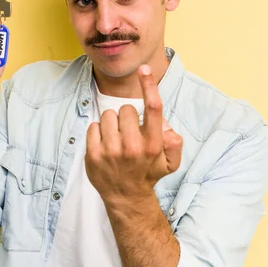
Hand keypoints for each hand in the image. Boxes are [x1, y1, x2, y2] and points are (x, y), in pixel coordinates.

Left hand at [85, 64, 183, 204]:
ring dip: (113, 123)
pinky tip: (105, 145)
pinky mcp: (93, 155)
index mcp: (153, 145)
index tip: (144, 68)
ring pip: (108, 115)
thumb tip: (163, 124)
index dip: (149, 85)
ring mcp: (111, 151)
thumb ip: (174, 142)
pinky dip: (98, 132)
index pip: (153, 108)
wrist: (126, 197)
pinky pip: (94, 126)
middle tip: (130, 133)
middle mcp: (132, 147)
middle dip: (128, 117)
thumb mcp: (170, 162)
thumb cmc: (147, 173)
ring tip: (117, 139)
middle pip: (126, 108)